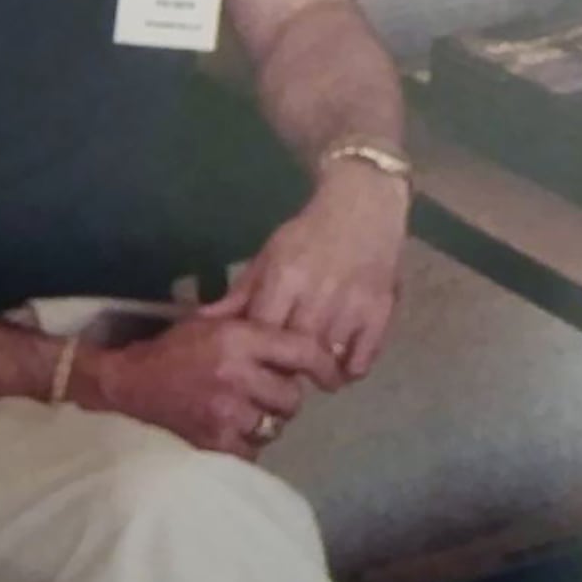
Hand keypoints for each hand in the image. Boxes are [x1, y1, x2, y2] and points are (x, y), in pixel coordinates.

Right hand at [87, 315, 341, 458]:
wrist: (128, 384)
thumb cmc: (175, 349)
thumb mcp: (213, 322)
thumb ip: (255, 328)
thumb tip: (308, 340)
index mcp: (239, 338)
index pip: (302, 351)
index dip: (324, 366)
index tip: (332, 378)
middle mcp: (237, 374)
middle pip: (292, 397)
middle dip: (283, 397)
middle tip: (264, 393)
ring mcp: (226, 411)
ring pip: (275, 426)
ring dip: (265, 421)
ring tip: (243, 411)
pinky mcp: (214, 441)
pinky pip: (253, 449)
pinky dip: (246, 443)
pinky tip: (230, 429)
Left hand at [198, 164, 406, 378]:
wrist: (364, 207)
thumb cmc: (309, 234)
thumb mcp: (270, 256)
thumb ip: (240, 293)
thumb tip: (201, 322)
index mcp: (285, 278)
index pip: (262, 332)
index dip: (257, 353)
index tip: (257, 360)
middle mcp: (318, 295)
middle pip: (294, 352)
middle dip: (287, 368)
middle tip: (285, 373)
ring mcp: (352, 306)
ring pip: (327, 362)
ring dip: (318, 374)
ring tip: (312, 372)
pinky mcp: (380, 313)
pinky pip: (360, 361)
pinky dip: (349, 370)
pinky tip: (341, 363)